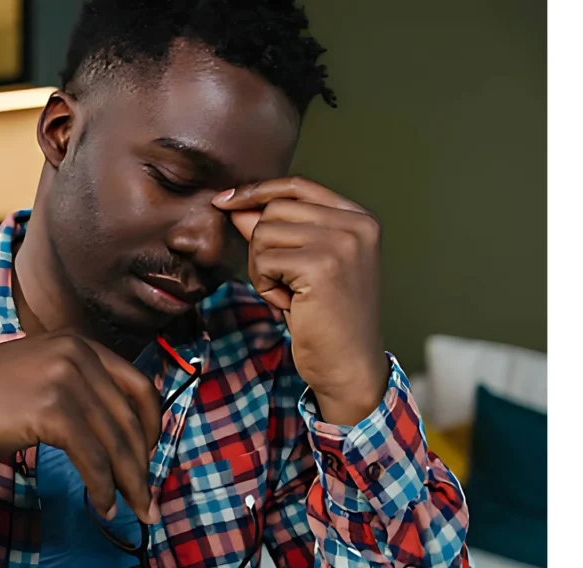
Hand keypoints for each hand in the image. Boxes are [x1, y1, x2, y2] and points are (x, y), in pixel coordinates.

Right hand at [0, 331, 161, 523]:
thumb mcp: (41, 375)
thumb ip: (79, 390)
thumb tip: (120, 433)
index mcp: (80, 343)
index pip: (138, 386)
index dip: (152, 426)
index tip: (150, 456)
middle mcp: (78, 353)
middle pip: (130, 419)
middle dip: (143, 465)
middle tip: (148, 499)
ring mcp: (65, 378)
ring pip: (115, 442)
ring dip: (128, 483)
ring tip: (133, 511)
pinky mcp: (51, 409)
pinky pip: (92, 457)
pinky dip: (101, 487)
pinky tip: (101, 505)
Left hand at [212, 177, 389, 425]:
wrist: (349, 366)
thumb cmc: (324, 319)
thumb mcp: (299, 267)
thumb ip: (275, 232)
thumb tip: (236, 204)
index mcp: (358, 218)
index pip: (296, 186)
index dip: (256, 191)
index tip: (224, 200)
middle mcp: (356, 224)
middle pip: (274, 210)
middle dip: (262, 247)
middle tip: (284, 283)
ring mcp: (342, 242)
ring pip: (264, 233)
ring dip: (263, 269)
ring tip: (290, 295)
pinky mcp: (322, 265)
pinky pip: (264, 260)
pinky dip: (265, 286)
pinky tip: (289, 305)